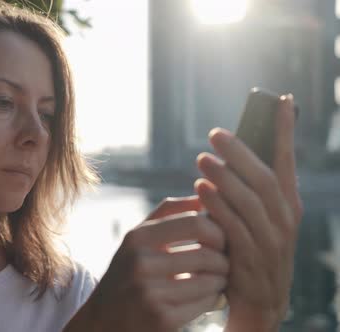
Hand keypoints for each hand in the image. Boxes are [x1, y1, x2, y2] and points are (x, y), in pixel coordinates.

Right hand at [66, 197, 228, 331]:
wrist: (103, 319)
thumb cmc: (128, 272)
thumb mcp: (136, 238)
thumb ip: (167, 213)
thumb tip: (204, 194)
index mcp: (137, 238)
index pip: (195, 222)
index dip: (218, 229)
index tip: (221, 238)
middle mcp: (141, 263)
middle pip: (208, 253)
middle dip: (225, 258)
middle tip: (226, 262)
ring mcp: (151, 293)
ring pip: (211, 280)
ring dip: (222, 280)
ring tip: (218, 279)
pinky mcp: (162, 319)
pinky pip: (206, 303)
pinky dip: (214, 299)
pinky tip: (208, 297)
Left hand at [194, 95, 302, 330]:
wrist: (257, 305)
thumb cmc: (249, 253)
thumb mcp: (253, 220)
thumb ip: (244, 191)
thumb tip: (223, 153)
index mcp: (287, 206)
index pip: (287, 162)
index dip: (285, 131)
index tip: (282, 100)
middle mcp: (285, 220)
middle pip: (266, 178)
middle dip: (241, 153)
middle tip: (215, 134)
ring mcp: (271, 242)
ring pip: (251, 201)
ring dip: (226, 177)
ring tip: (202, 159)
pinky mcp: (252, 261)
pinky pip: (235, 227)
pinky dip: (218, 206)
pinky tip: (200, 190)